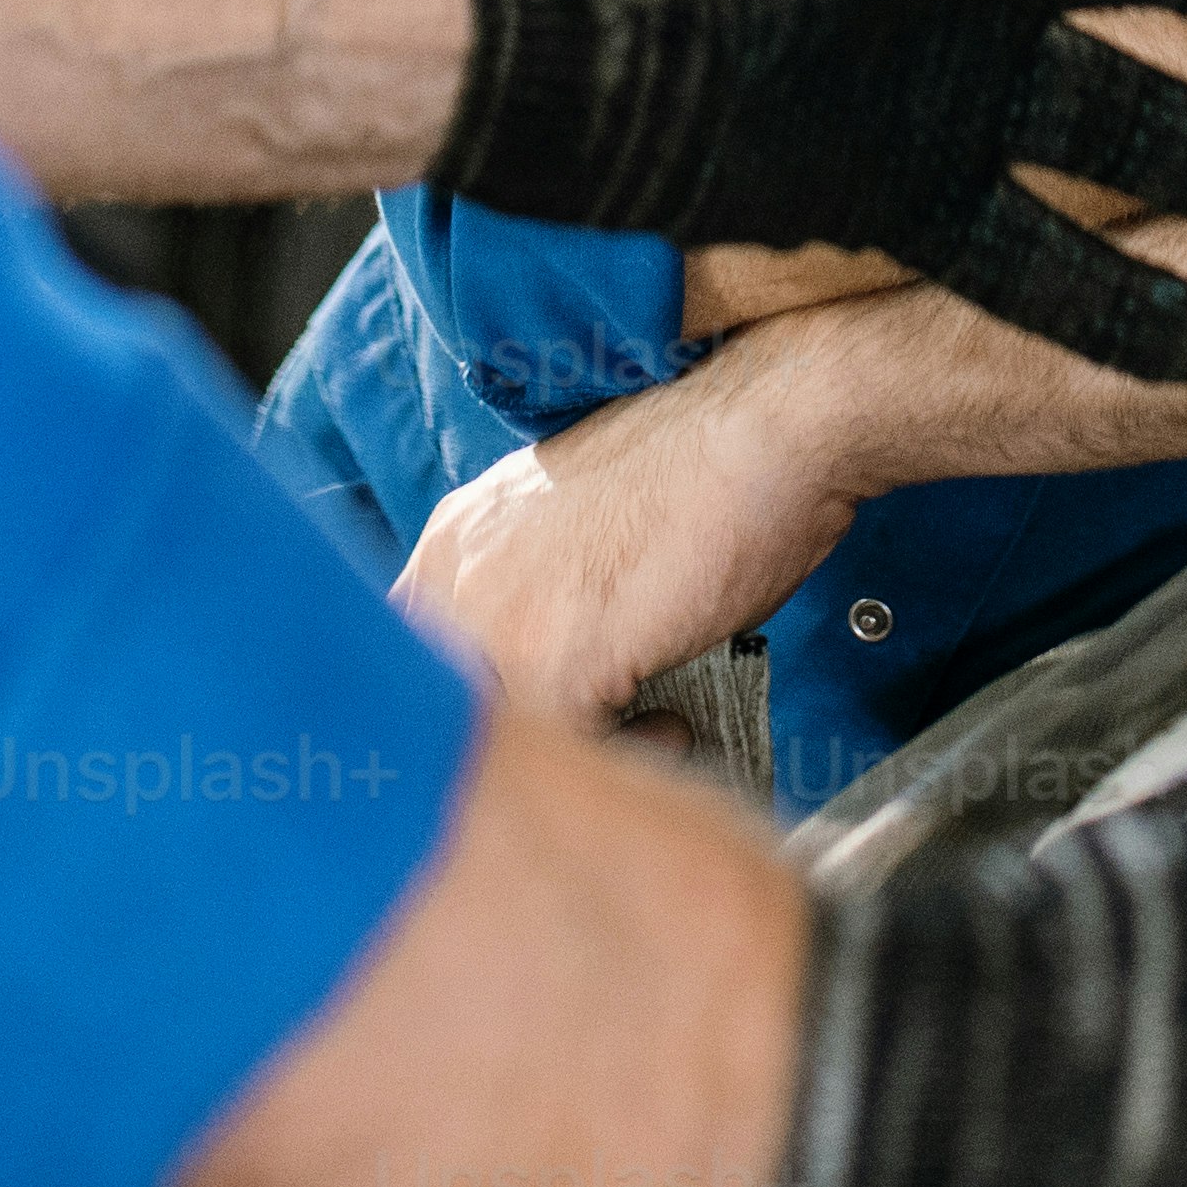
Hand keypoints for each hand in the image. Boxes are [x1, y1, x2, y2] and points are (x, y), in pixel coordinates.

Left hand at [391, 316, 884, 726]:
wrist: (765, 430)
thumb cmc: (708, 471)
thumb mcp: (585, 524)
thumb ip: (540, 588)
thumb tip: (556, 669)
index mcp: (457, 536)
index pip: (420, 659)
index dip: (486, 702)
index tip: (548, 719)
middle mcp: (456, 571)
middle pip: (452, 709)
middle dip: (532, 738)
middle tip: (607, 731)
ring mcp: (495, 617)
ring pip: (506, 740)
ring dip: (579, 750)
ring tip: (642, 727)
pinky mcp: (549, 660)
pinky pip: (567, 754)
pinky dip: (628, 756)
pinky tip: (672, 723)